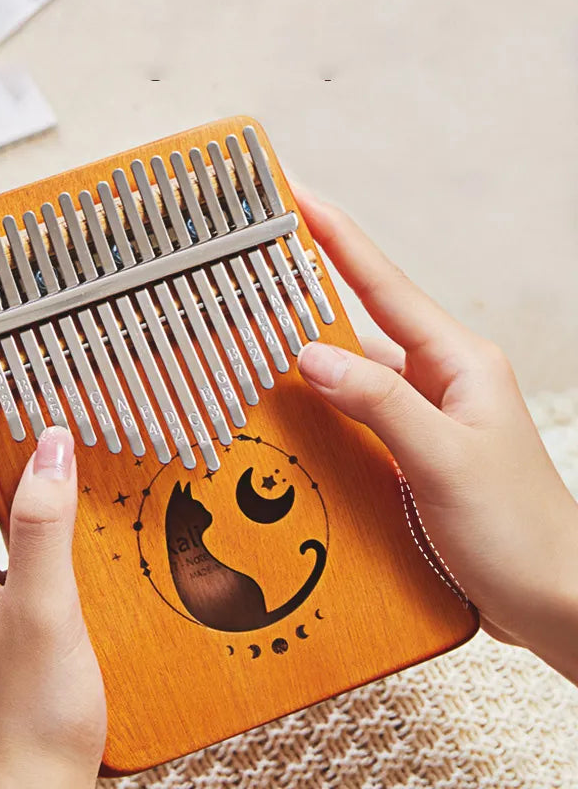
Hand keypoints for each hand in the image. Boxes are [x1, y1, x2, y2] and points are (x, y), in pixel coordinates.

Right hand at [294, 190, 577, 683]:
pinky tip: (289, 422)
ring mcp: (421, 418)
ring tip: (254, 352)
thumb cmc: (520, 530)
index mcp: (459, 362)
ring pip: (352, 375)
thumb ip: (379, 403)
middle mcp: (438, 381)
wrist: (550, 600)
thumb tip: (311, 356)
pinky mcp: (407, 453)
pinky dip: (320, 413)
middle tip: (252, 276)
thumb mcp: (446, 459)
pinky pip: (353, 417)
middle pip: (360, 325)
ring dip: (308, 366)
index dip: (339, 239)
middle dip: (307, 299)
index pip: (385, 286)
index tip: (299, 199)